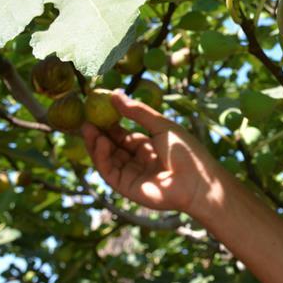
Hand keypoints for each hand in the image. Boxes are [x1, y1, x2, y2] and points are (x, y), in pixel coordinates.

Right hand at [82, 91, 220, 214]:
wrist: (198, 182)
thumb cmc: (186, 151)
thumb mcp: (162, 126)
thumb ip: (138, 112)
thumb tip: (115, 95)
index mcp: (149, 146)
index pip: (122, 134)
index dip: (108, 123)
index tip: (94, 109)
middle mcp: (138, 160)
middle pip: (112, 146)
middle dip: (97, 133)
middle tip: (84, 119)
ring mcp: (132, 175)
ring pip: (107, 159)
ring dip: (96, 144)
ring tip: (88, 128)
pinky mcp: (127, 188)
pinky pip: (110, 172)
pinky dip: (102, 158)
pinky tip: (101, 143)